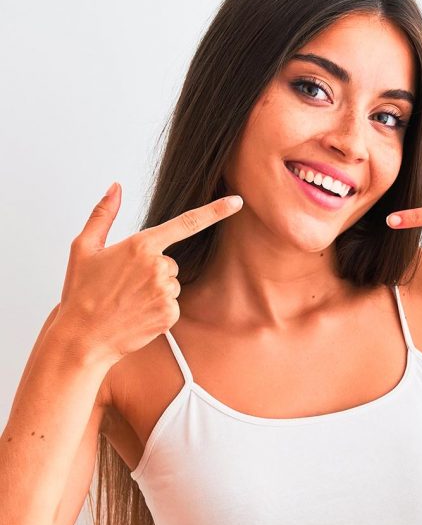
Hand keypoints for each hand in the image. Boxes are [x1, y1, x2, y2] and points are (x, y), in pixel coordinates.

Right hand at [55, 183, 243, 362]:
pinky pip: (172, 305)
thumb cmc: (81, 293)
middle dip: (153, 271)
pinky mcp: (170, 314)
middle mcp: (158, 267)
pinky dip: (157, 309)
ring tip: (128, 301)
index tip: (236, 202)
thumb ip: (104, 213)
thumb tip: (116, 187)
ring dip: (155, 291)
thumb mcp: (84, 247)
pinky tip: (136, 314)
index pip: (186, 223)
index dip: (215, 211)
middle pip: (170, 262)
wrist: (83, 337)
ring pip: (172, 284)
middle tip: (124, 285)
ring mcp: (166, 292)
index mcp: (140, 245)